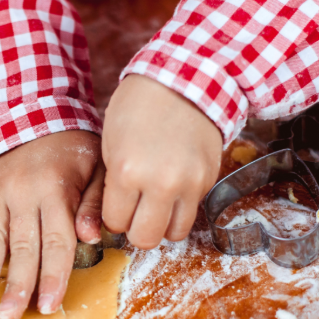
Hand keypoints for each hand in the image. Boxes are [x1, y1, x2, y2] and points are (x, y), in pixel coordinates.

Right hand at [0, 131, 103, 318]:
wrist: (33, 114)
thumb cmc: (73, 149)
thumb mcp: (97, 168)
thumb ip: (94, 204)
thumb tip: (91, 238)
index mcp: (56, 191)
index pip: (56, 242)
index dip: (53, 277)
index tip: (49, 307)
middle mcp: (24, 193)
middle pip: (22, 246)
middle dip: (17, 284)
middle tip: (10, 316)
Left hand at [102, 74, 221, 248]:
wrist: (185, 79)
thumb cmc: (139, 106)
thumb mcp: (110, 142)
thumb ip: (112, 183)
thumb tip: (114, 217)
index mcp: (127, 171)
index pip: (115, 222)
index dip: (113, 216)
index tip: (116, 204)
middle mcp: (161, 183)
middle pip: (145, 238)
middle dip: (135, 229)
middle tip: (134, 211)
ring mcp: (189, 183)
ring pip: (174, 234)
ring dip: (161, 224)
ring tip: (155, 204)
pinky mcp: (209, 180)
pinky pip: (192, 212)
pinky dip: (180, 208)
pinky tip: (172, 187)